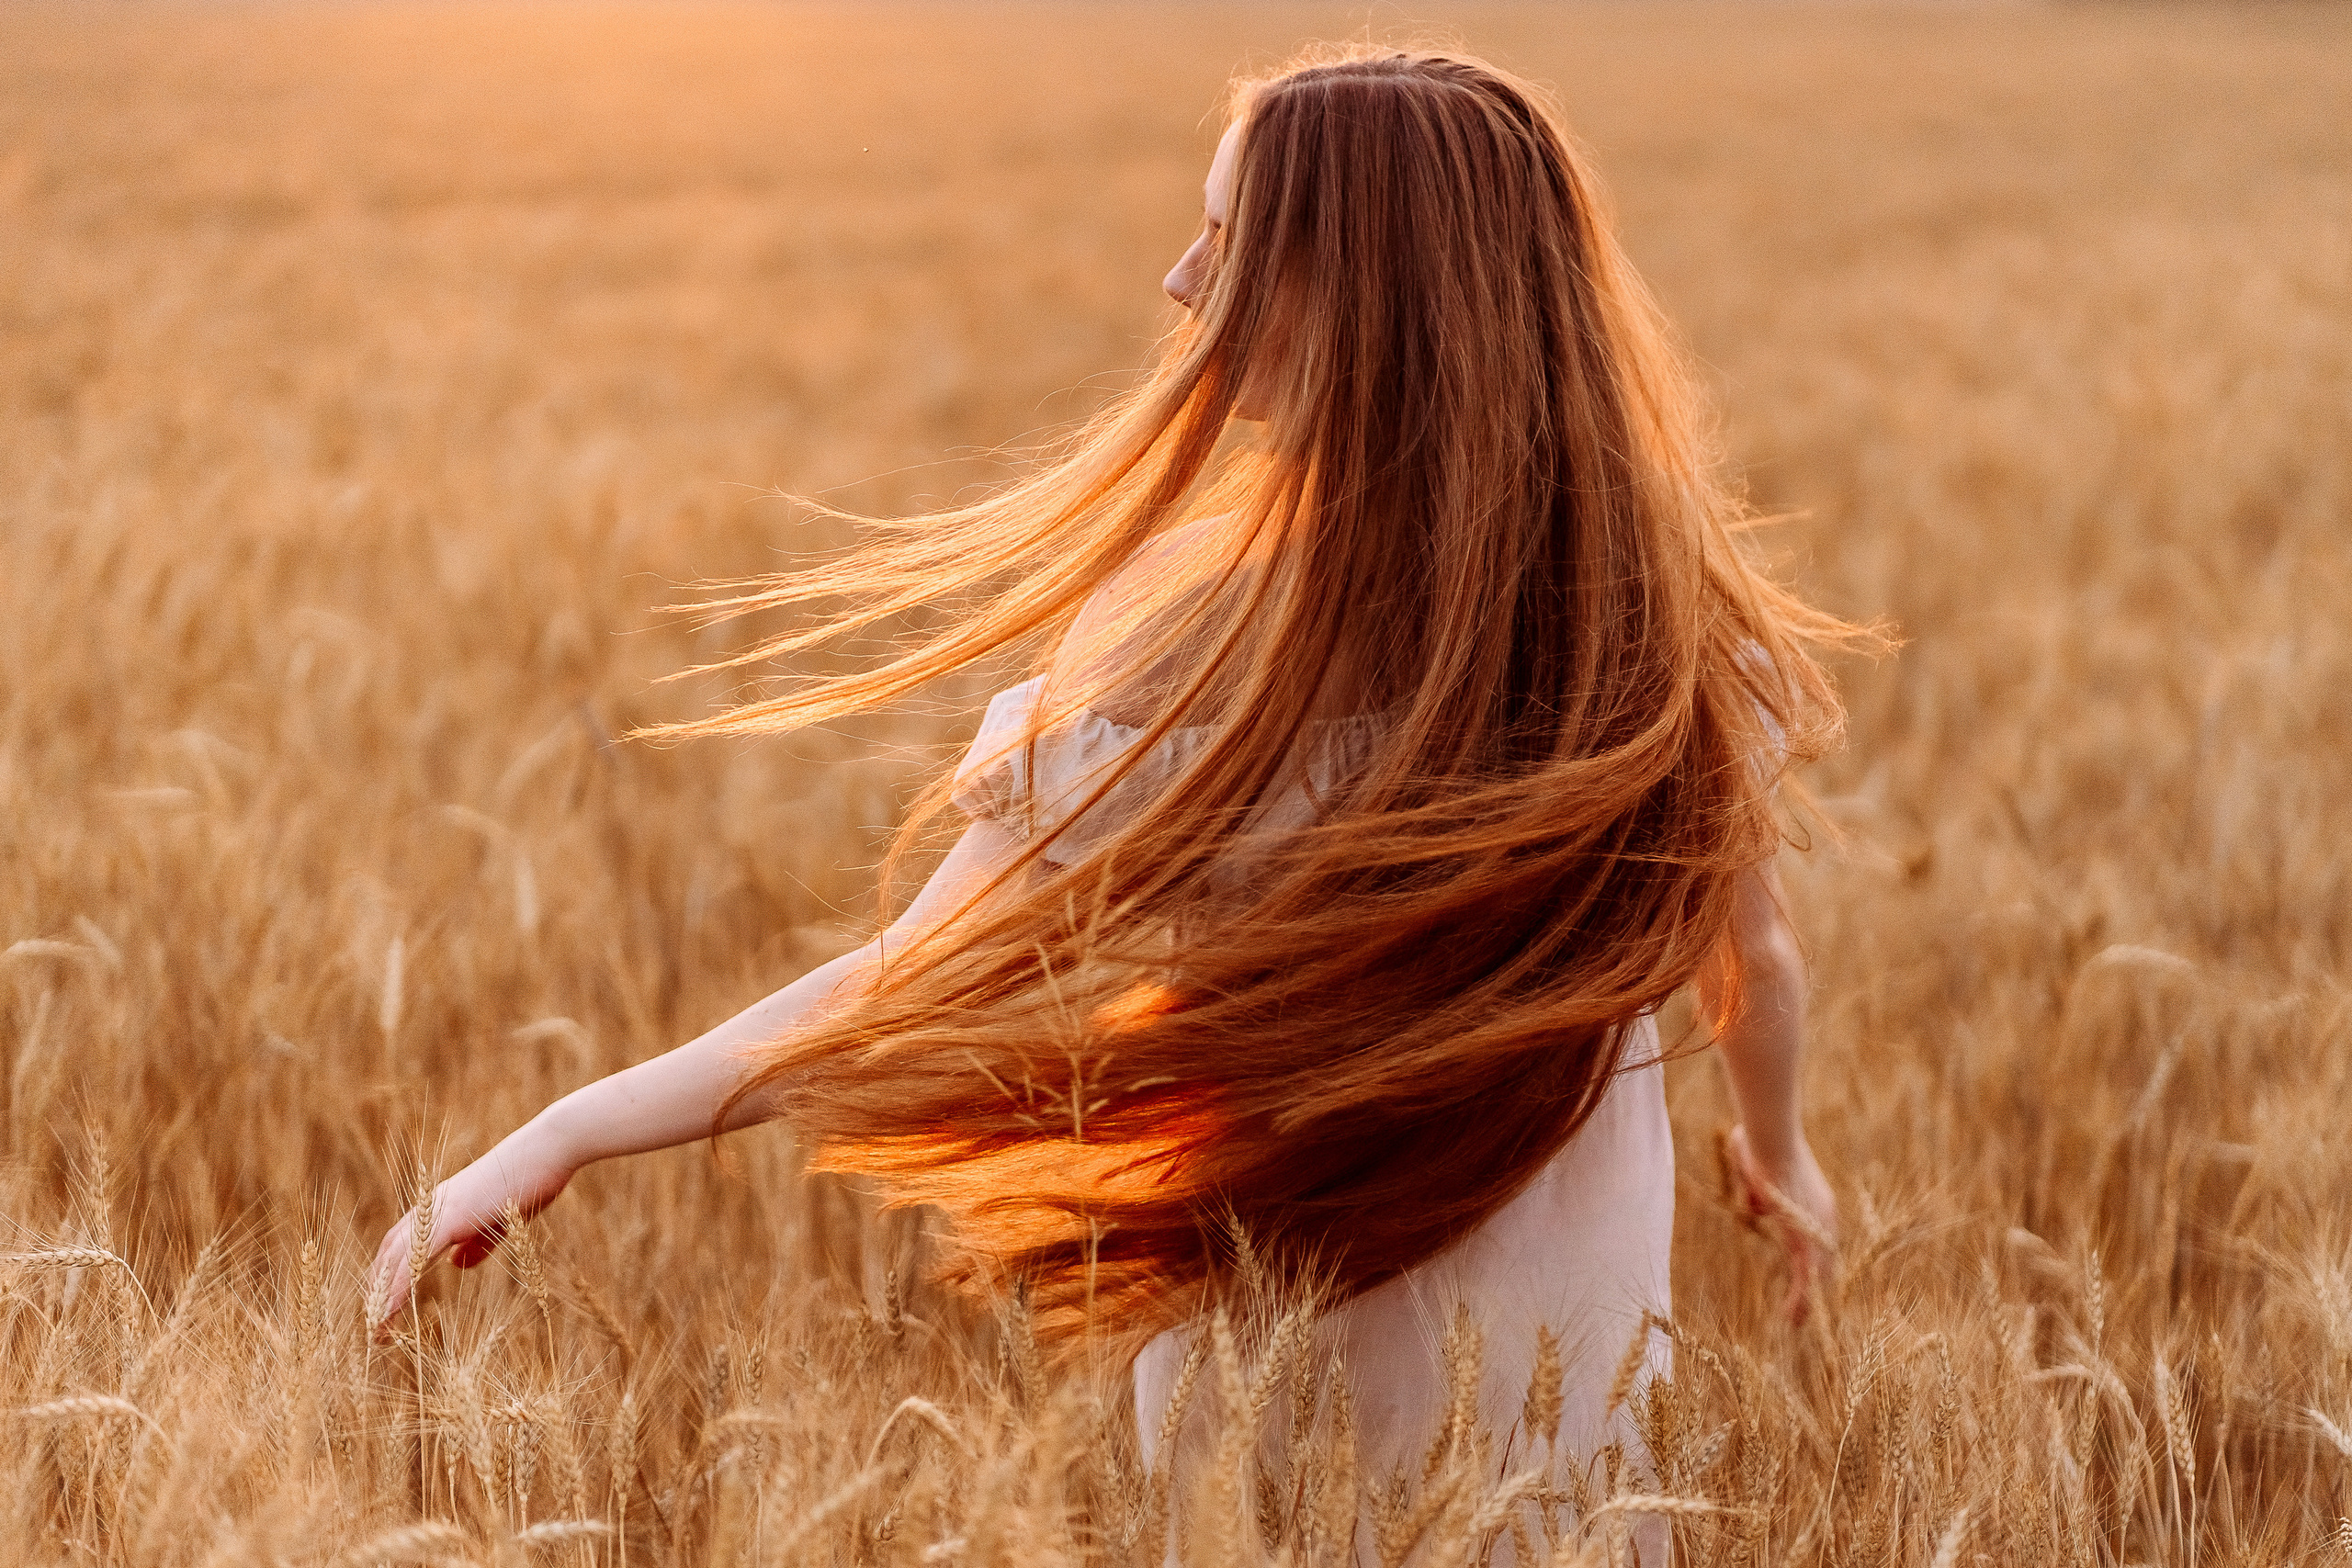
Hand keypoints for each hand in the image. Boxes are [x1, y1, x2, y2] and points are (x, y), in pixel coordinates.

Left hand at [367, 1131, 573, 1336]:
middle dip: (377, 1288)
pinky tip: (388, 1313)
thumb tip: (455, 1265)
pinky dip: (397, 1288)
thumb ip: (477, 1242)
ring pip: (394, 1259)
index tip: (384, 1302)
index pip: (403, 1244)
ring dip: (381, 1296)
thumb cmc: (531, 1179)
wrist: (548, 1151)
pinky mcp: (450, 1219)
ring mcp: (438, 1212)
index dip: (390, 1272)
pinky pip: (413, 1260)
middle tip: (372, 1324)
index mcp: (442, 1207)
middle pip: (389, 1252)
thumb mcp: (501, 1219)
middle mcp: (431, 1208)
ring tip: (375, 1330)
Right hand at [1723, 1124, 1837, 1322]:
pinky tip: (1791, 1319)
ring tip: (1794, 1321)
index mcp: (1816, 1198)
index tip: (1804, 1277)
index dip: (1812, 1260)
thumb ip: (1754, 1187)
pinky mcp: (1805, 1243)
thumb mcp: (1755, 1168)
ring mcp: (1817, 1231)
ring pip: (1817, 1276)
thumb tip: (1752, 1204)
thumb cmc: (1758, 1142)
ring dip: (1806, 1301)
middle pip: (1824, 1261)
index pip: (1819, 1238)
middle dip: (1814, 1286)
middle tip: (1802, 1308)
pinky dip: (1800, 1303)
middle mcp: (1824, 1217)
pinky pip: (1806, 1282)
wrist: (1769, 1140)